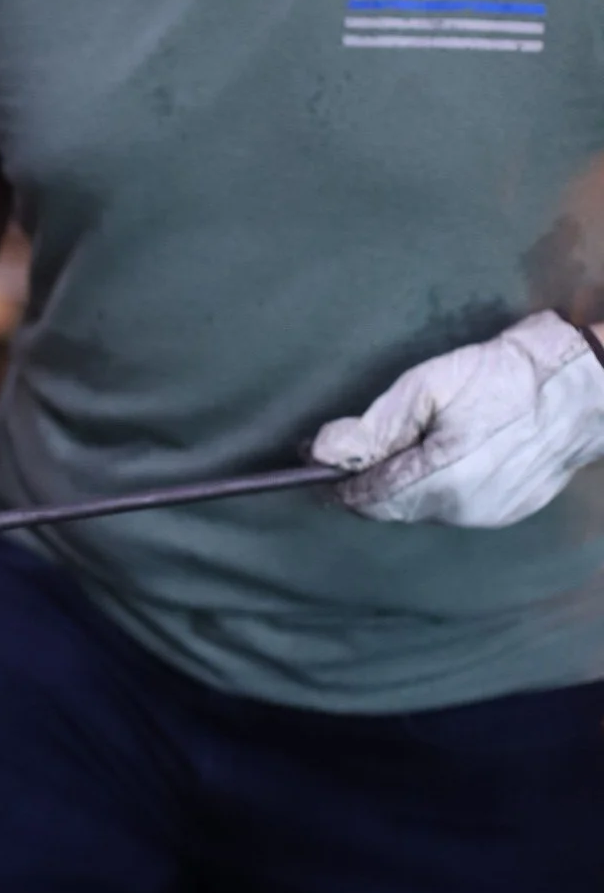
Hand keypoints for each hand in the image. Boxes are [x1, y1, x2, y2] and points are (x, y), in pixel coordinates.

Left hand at [312, 312, 603, 525]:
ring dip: (406, 484)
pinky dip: (441, 487)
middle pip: (392, 507)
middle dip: (371, 480)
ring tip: (415, 440)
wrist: (579, 386)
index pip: (367, 498)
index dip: (338, 480)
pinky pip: (456, 507)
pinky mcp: (509, 512)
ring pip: (423, 508)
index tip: (315, 460)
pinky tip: (451, 452)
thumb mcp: (428, 386)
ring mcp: (488, 516)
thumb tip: (322, 453)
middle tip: (361, 444)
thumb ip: (373, 428)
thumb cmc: (503, 376)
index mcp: (439, 481)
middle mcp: (462, 511)